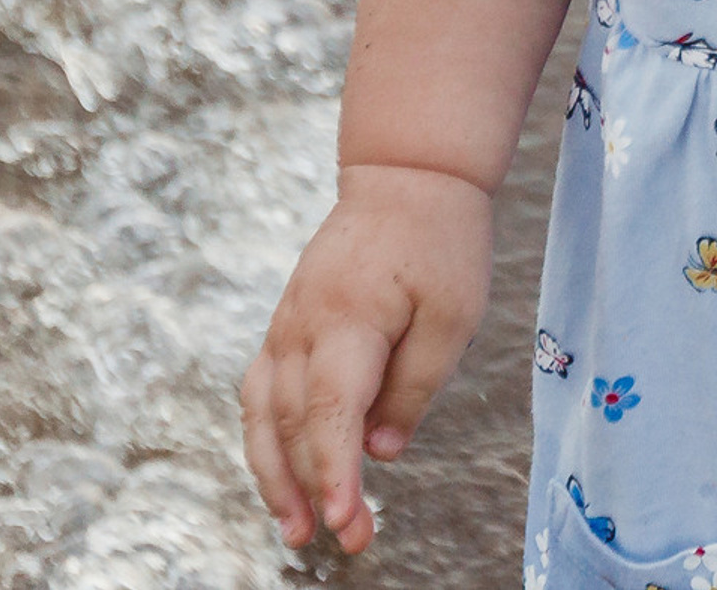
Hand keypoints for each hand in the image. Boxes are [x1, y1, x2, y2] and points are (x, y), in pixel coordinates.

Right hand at [239, 162, 491, 553]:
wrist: (406, 175)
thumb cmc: (440, 241)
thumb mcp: (454, 312)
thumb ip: (416, 385)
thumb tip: (380, 454)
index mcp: (348, 316)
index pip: (330, 410)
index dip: (334, 471)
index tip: (342, 522)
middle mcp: (302, 323)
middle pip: (293, 421)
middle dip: (315, 488)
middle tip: (353, 540)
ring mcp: (286, 322)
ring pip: (262, 413)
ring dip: (275, 475)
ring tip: (297, 531)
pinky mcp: (286, 324)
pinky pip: (261, 391)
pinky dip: (266, 438)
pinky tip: (283, 475)